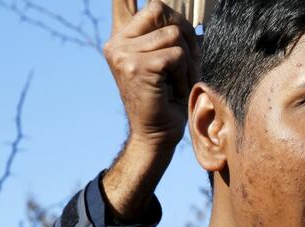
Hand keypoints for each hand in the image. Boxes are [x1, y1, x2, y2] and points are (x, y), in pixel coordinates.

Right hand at [101, 0, 200, 222]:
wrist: (157, 136)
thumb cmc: (168, 99)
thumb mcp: (167, 62)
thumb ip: (164, 33)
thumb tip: (167, 9)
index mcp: (122, 39)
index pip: (122, 1)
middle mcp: (117, 43)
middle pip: (160, 9)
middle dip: (183, 32)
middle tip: (186, 62)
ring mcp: (123, 53)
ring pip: (173, 35)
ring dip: (187, 60)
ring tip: (178, 82)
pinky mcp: (136, 66)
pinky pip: (175, 55)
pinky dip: (184, 73)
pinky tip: (175, 90)